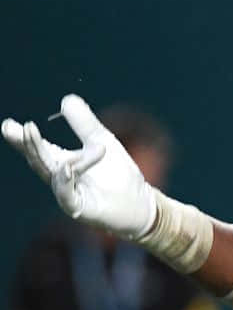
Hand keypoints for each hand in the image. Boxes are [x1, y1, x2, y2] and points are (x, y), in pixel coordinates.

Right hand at [2, 94, 155, 238]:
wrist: (143, 205)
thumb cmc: (119, 176)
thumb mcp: (102, 142)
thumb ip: (85, 124)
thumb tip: (67, 99)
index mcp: (62, 163)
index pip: (38, 149)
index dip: (22, 138)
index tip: (8, 125)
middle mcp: (60, 179)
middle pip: (40, 160)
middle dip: (29, 144)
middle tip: (21, 127)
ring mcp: (69, 196)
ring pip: (53, 174)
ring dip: (44, 155)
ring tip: (33, 134)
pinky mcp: (81, 209)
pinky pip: (68, 196)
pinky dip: (65, 182)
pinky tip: (64, 168)